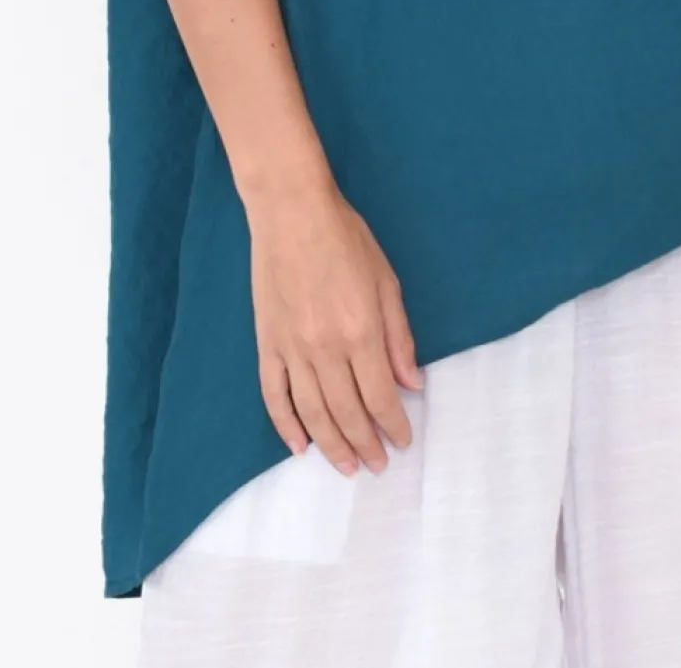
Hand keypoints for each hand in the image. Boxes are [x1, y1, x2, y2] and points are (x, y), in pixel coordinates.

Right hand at [248, 179, 424, 476]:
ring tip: (347, 467)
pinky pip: (274, 395)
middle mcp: (326, 348)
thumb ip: (399, 336)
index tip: (402, 442)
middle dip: (366, 445)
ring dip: (331, 446)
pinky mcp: (267, 343)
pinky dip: (285, 425)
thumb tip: (412, 383)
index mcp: (361, 331)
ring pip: (312, 413)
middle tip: (377, 466)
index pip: (380, 396)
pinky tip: (299, 446)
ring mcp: (292, 348)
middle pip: (347, 413)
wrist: (292, 213)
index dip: (393, 425)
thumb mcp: (386, 281)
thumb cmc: (345, 239)